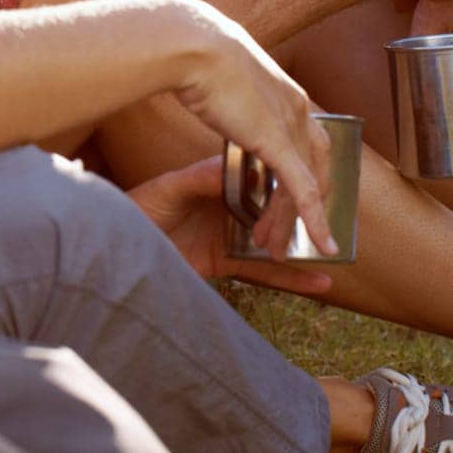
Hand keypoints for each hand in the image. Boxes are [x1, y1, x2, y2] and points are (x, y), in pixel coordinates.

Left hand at [129, 157, 332, 294]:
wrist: (117, 247)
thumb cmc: (138, 209)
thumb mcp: (168, 191)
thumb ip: (198, 182)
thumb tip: (232, 171)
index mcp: (218, 180)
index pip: (261, 176)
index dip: (286, 177)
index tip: (312, 176)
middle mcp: (230, 206)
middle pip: (275, 209)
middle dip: (301, 214)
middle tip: (329, 218)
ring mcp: (231, 235)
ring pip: (277, 240)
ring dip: (304, 246)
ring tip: (335, 249)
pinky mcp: (227, 263)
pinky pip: (265, 273)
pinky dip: (292, 279)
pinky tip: (320, 282)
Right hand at [168, 0, 334, 259]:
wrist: (192, 43)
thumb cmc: (197, 54)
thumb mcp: (224, 79)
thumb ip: (234, 97)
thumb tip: (221, 96)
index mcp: (290, 96)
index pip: (311, 147)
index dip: (306, 178)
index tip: (290, 204)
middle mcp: (300, 111)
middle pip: (315, 171)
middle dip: (302, 210)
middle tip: (283, 236)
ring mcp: (291, 125)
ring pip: (305, 186)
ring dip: (294, 222)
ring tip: (276, 248)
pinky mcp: (276, 139)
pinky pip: (302, 189)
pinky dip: (313, 220)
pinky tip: (320, 244)